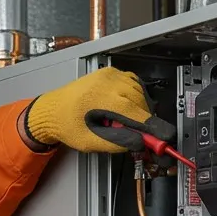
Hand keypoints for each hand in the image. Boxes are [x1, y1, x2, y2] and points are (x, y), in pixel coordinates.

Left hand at [24, 67, 175, 153]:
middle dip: (143, 122)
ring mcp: (110, 75)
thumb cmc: (66, 124)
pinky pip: (133, 84)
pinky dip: (134, 97)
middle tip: (136, 136)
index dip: (153, 127)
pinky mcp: (111, 73)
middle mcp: (108, 82)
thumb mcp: (91, 141)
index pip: (137, 114)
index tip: (166, 137)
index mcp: (102, 99)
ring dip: (139, 109)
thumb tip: (140, 142)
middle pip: (141, 104)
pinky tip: (124, 108)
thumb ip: (118, 142)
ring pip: (139, 93)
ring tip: (121, 122)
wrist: (51, 110)